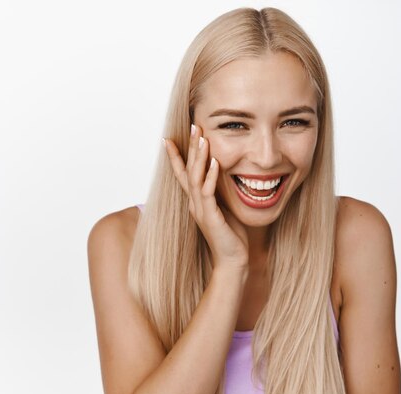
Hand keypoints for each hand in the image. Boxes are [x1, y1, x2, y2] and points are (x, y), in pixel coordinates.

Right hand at [163, 124, 249, 272]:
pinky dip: (210, 176)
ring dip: (199, 157)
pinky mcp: (210, 217)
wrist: (232, 261)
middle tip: (192, 126)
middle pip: (188, 170)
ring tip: (202, 138)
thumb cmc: (230, 236)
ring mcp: (200, 210)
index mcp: (196, 201)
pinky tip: (214, 162)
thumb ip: (219, 194)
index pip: (183, 174)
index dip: (176, 157)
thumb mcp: (223, 209)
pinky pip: (207, 193)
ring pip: (195, 178)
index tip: (168, 138)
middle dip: (190, 147)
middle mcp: (194, 203)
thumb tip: (222, 175)